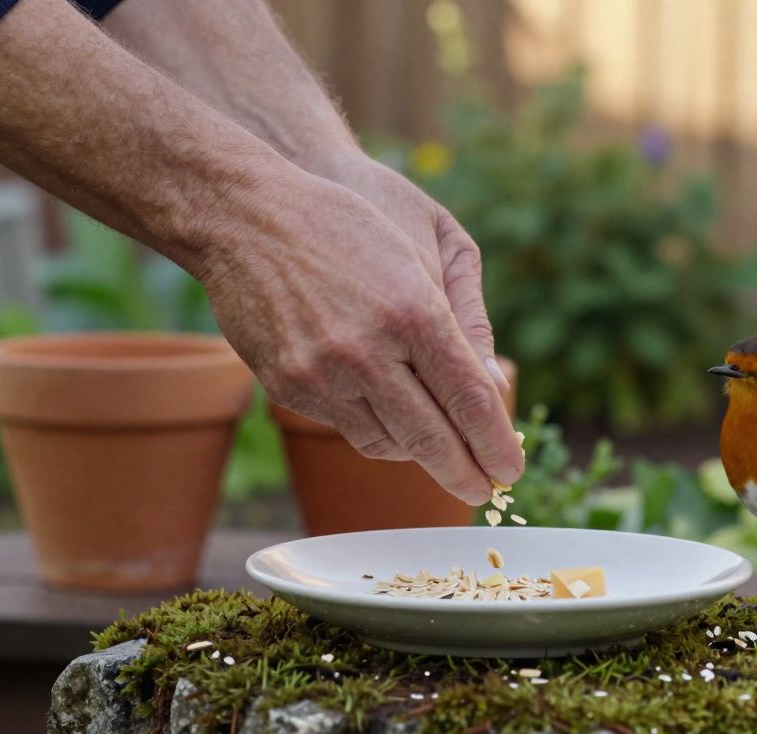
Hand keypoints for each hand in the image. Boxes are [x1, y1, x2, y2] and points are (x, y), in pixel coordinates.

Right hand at [197, 165, 521, 504]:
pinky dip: (379, 433)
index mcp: (413, 311)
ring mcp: (322, 373)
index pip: (470, 399)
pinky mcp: (288, 386)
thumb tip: (495, 389)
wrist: (244, 218)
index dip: (497, 444)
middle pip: (433, 439)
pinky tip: (395, 423)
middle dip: (467, 474)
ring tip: (441, 451)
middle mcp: (368, 350)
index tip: (512, 470)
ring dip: (421, 455)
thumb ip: (464, 321)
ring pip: (389, 443)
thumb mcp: (421, 251)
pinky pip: (347, 428)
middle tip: (485, 492)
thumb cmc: (346, 224)